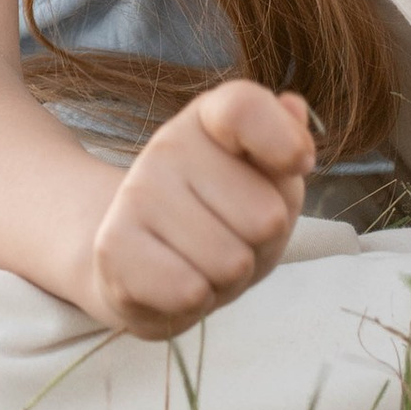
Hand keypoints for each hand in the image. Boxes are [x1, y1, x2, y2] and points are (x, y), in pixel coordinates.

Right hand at [84, 78, 313, 338]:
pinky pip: (190, 292)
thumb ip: (288, 144)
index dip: (282, 139)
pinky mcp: (112, 247)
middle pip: (265, 216)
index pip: (243, 108)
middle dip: (261, 245)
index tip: (298, 164)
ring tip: (204, 261)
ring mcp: (136, 193)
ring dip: (229, 278)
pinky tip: (177, 282)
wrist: (148, 262)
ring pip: (231, 263)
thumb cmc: (225, 217)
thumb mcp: (270, 181)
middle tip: (233, 238)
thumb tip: (293, 107)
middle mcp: (167, 145)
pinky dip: (195, 302)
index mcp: (209, 119)